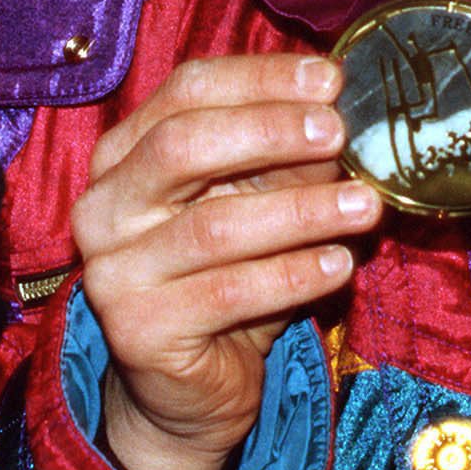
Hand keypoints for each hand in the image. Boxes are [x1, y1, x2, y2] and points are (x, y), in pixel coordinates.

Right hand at [71, 52, 379, 469]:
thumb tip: (340, 117)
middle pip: (183, 146)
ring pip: (214, 226)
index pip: (186, 91)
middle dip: (270, 131)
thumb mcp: (253, 205)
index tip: (330, 79)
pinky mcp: (138, 330)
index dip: (260, 79)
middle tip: (338, 133)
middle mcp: (105, 206)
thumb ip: (281, 162)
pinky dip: (294, 275)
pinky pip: (228, 293)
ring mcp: (114, 270)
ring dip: (300, 211)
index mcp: (124, 154)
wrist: (187, 390)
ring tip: (364, 206)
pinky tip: (339, 265)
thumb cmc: (224, 279)